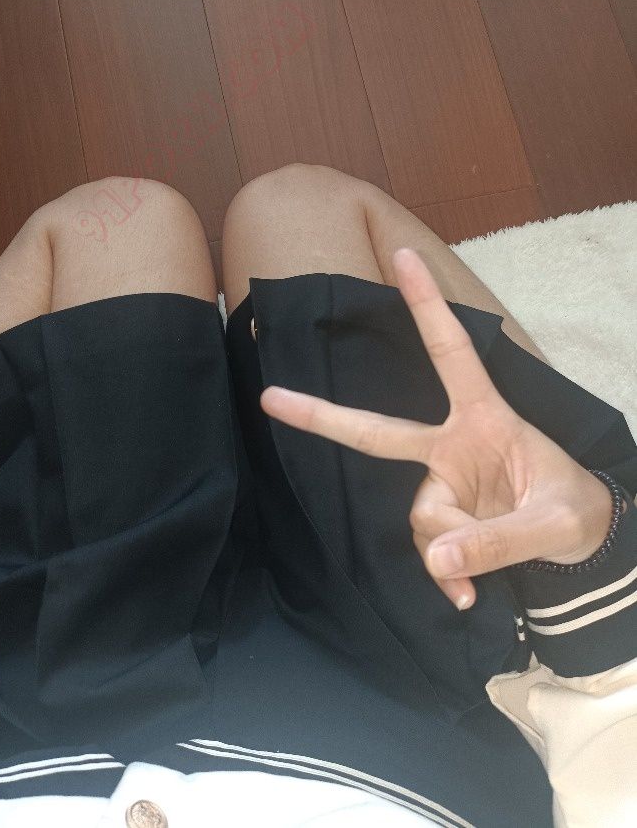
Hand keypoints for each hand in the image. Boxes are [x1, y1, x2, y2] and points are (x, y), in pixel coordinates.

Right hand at [261, 249, 613, 609]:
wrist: (586, 540)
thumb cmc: (575, 510)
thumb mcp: (556, 522)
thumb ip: (501, 542)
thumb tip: (436, 563)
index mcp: (485, 420)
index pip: (452, 355)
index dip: (427, 307)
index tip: (403, 257)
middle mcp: (453, 447)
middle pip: (379, 433)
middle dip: (324, 417)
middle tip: (270, 397)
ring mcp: (444, 484)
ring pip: (420, 519)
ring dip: (449, 550)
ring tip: (485, 576)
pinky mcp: (444, 518)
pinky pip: (428, 549)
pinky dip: (445, 574)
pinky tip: (465, 597)